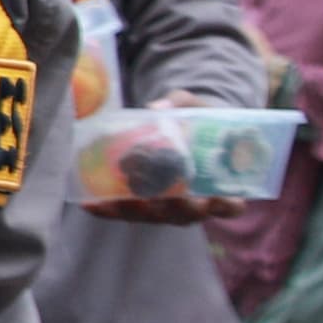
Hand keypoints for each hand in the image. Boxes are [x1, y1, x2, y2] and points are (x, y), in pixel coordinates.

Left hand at [84, 92, 250, 225]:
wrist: (180, 128)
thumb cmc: (199, 121)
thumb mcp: (198, 108)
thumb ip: (182, 105)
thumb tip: (157, 108)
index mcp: (221, 185)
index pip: (231, 206)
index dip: (225, 206)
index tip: (217, 199)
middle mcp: (196, 203)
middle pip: (187, 215)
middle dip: (173, 208)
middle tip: (160, 197)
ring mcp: (169, 207)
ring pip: (155, 217)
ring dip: (137, 211)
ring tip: (119, 199)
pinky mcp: (143, 205)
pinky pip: (126, 212)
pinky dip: (110, 210)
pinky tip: (91, 204)